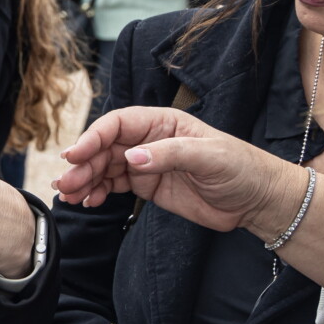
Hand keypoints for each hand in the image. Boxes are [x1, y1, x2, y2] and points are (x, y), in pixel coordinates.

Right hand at [52, 106, 301, 232]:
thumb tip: (132, 157)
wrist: (257, 201)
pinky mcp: (148, 186)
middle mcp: (149, 140)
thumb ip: (170, 154)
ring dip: (84, 180)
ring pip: (104, 167)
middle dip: (82, 164)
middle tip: (66, 184)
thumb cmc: (241, 169)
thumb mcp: (210, 157)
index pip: (118, 124)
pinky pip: (114, 186)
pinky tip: (88, 201)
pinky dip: (97, 192)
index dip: (93, 137)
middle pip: (105, 147)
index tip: (75, 156)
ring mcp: (146, 163)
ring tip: (69, 196)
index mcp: (162, 123)